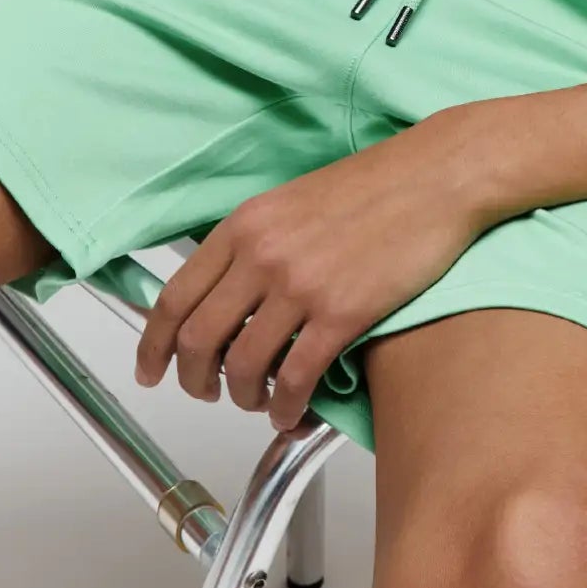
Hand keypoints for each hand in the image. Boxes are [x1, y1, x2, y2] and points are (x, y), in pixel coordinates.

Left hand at [133, 107, 491, 430]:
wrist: (436, 176)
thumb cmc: (375, 186)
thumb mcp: (293, 200)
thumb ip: (255, 242)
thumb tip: (227, 296)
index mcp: (246, 224)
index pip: (176, 296)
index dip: (154, 344)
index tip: (151, 369)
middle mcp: (263, 253)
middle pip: (199, 339)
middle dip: (194, 380)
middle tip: (206, 393)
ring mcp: (301, 284)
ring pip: (243, 366)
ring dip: (243, 398)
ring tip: (256, 402)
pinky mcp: (341, 312)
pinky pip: (294, 378)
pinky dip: (284, 406)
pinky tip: (291, 410)